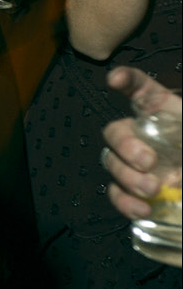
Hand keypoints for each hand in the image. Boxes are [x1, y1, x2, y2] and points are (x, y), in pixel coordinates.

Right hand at [101, 66, 181, 218]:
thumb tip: (181, 152)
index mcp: (165, 112)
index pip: (139, 88)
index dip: (126, 80)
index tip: (115, 80)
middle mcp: (145, 135)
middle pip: (116, 132)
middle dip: (125, 145)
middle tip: (147, 161)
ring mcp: (137, 165)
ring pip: (112, 163)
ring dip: (127, 176)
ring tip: (152, 189)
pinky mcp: (136, 192)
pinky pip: (118, 194)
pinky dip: (126, 202)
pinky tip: (143, 208)